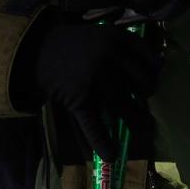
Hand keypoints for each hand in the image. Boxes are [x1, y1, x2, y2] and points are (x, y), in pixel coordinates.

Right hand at [25, 21, 159, 160]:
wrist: (33, 51)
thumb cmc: (71, 43)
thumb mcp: (100, 34)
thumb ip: (124, 45)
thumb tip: (156, 63)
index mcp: (116, 39)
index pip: (149, 58)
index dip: (155, 69)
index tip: (155, 74)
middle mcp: (110, 59)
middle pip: (142, 82)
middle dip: (147, 91)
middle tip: (145, 96)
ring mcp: (95, 82)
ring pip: (125, 105)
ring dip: (138, 119)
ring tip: (146, 126)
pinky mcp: (80, 101)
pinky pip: (93, 124)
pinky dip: (101, 141)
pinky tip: (111, 154)